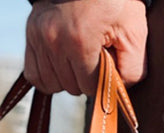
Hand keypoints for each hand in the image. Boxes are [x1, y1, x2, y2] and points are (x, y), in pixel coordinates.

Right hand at [24, 0, 148, 94]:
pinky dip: (49, 76)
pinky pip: (35, 76)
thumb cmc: (113, 1)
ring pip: (53, 85)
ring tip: (78, 58)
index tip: (107, 62)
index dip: (102, 79)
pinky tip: (61, 64)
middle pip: (71, 88)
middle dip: (85, 77)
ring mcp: (39, 38)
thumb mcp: (134, 28)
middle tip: (94, 55)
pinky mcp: (30, 36)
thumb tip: (118, 93)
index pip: (89, 87)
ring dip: (67, 78)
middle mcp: (54, 41)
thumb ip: (133, 67)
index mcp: (80, 41)